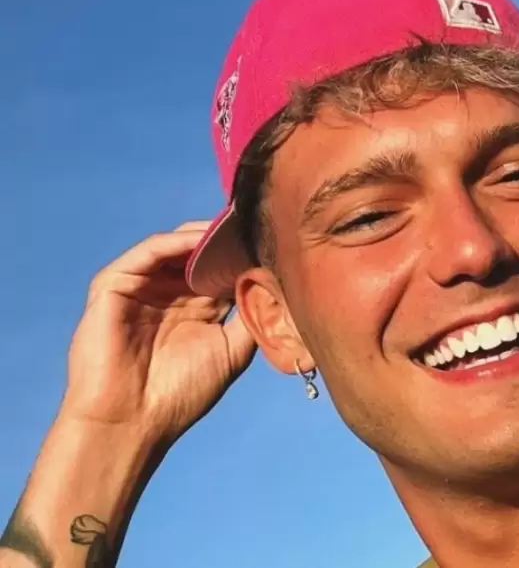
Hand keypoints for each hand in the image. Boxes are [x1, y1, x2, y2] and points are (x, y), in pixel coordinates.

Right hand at [60, 221, 256, 443]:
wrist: (132, 420)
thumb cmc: (181, 393)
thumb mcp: (232, 350)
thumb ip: (253, 315)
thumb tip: (277, 284)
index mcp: (198, 308)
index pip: (223, 271)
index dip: (246, 256)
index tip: (274, 240)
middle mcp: (170, 293)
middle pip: (201, 253)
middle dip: (227, 239)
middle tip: (256, 223)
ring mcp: (143, 287)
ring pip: (176, 246)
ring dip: (205, 235)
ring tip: (233, 225)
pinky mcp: (115, 284)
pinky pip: (149, 252)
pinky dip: (175, 241)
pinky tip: (202, 238)